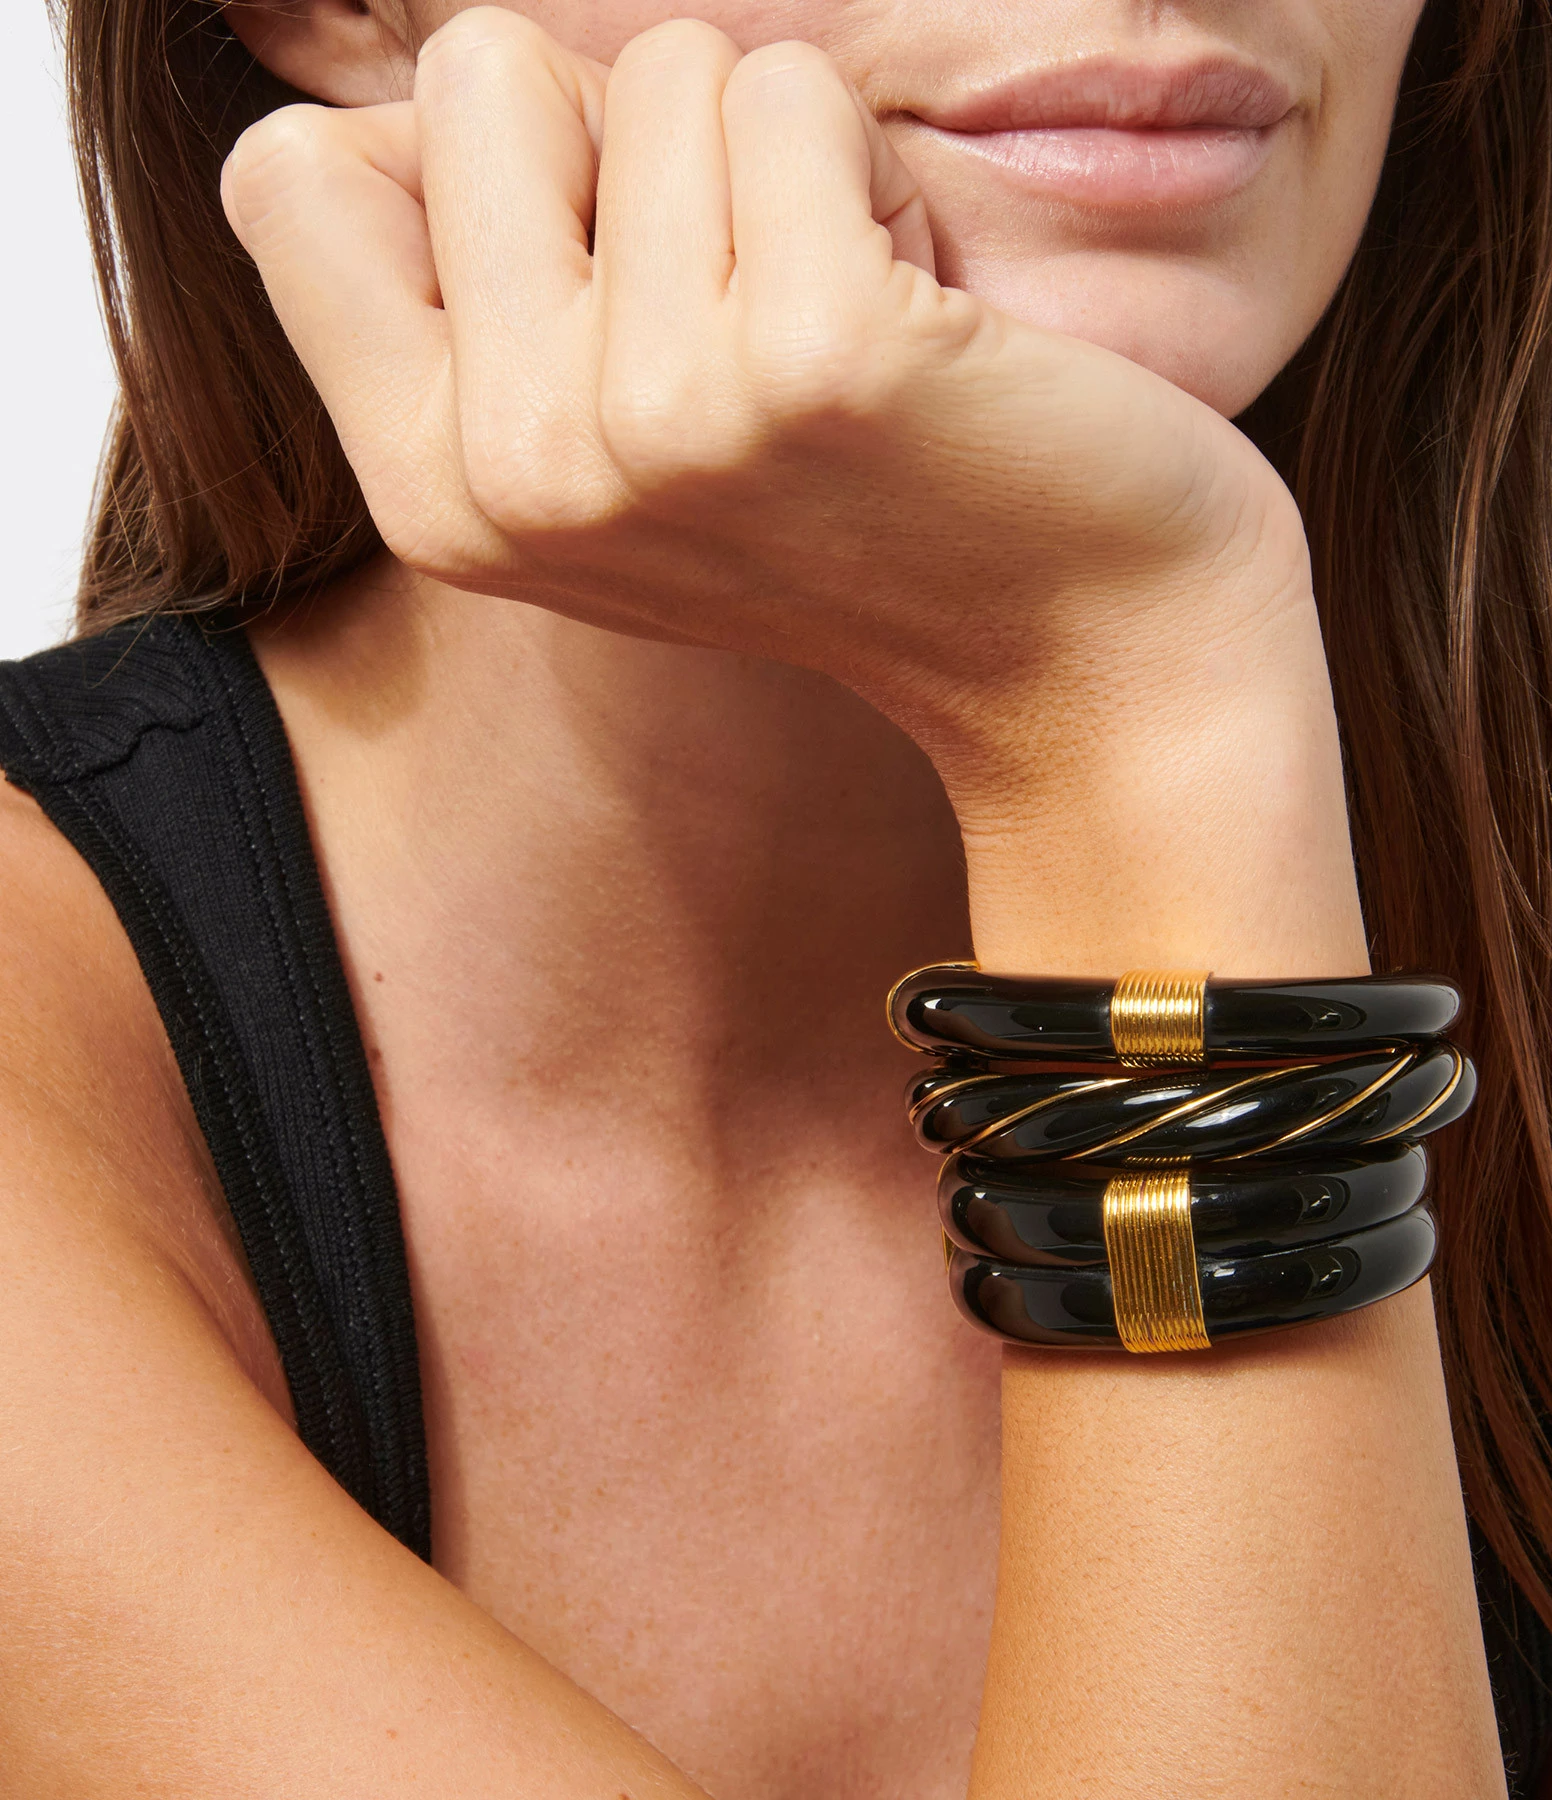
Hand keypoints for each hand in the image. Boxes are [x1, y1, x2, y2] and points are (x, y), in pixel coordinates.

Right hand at [220, 8, 1314, 800]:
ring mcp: (656, 420)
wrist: (1072, 651)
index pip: (284, 174)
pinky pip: (792, 97)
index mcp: (431, 498)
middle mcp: (513, 471)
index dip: (457, 168)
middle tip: (741, 305)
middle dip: (631, 143)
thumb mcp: (608, 456)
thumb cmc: (855, 518)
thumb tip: (449, 83)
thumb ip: (479, 300)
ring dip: (777, 168)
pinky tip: (915, 322)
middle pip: (476, 73)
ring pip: (662, 71)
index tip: (598, 277)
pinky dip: (873, 174)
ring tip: (840, 329)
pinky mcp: (814, 359)